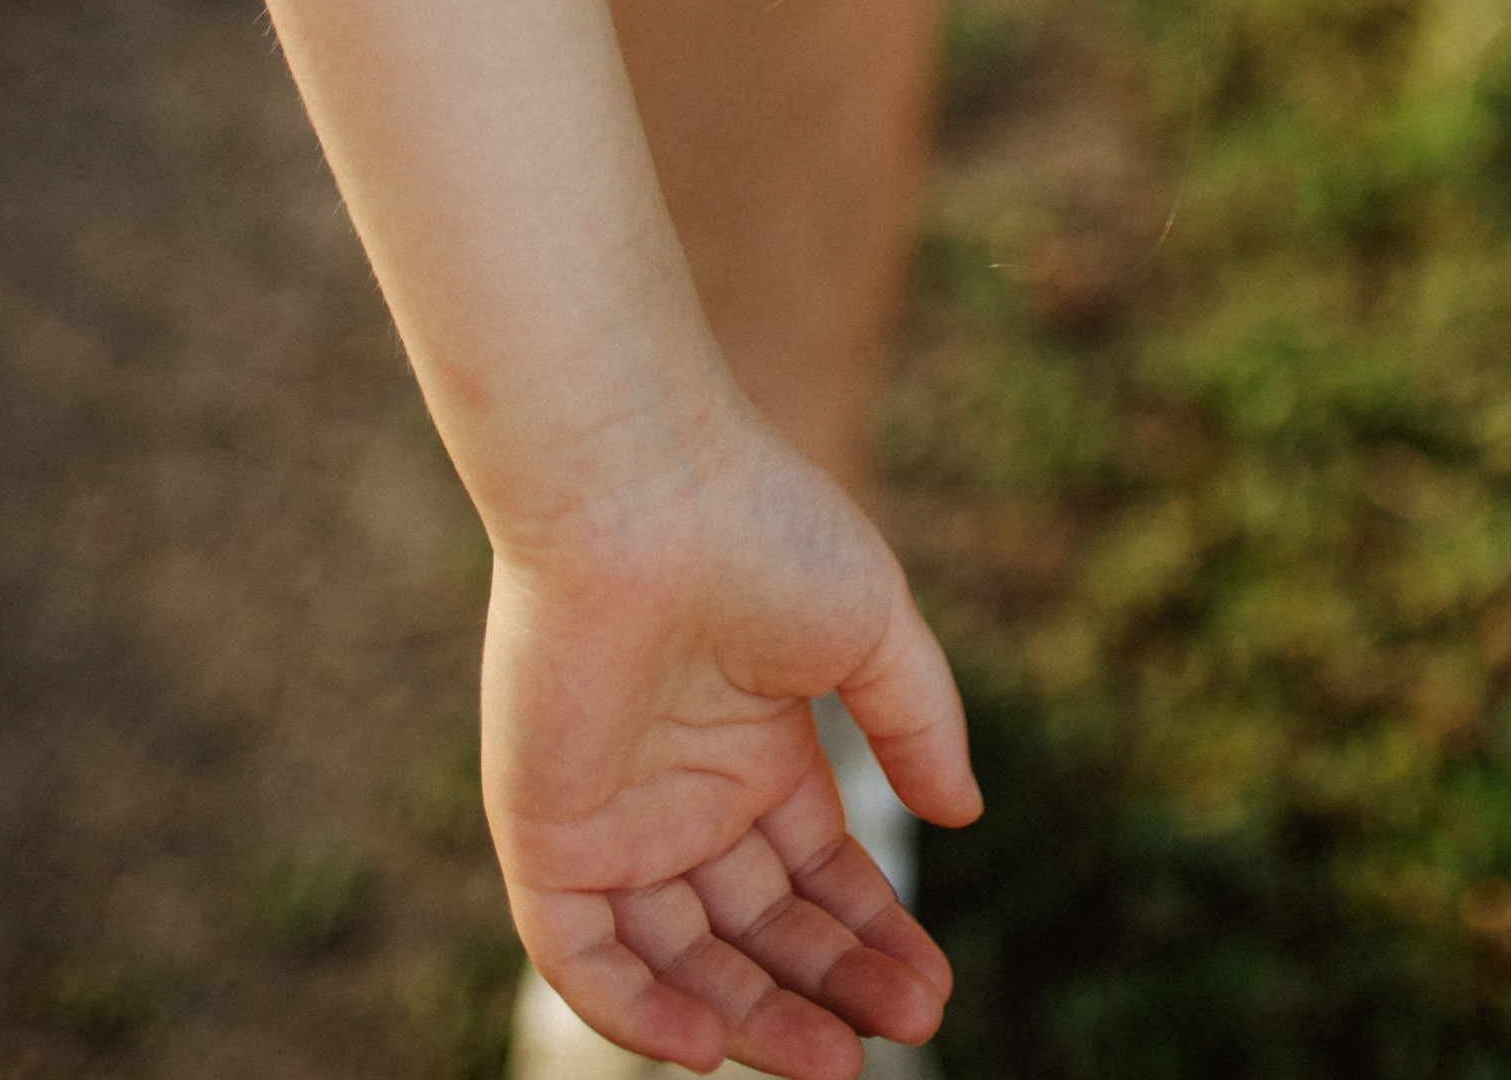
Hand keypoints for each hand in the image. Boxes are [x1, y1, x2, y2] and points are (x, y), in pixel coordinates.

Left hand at [483, 404, 980, 1074]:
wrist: (641, 489)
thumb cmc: (761, 529)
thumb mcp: (872, 627)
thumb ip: (917, 724)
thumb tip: (964, 815)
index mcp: (756, 746)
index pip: (818, 874)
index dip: (874, 936)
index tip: (933, 990)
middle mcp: (684, 792)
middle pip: (760, 928)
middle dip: (831, 987)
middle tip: (900, 1032)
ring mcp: (613, 818)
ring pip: (683, 958)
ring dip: (755, 1017)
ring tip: (835, 1061)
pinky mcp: (545, 833)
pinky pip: (582, 954)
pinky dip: (638, 1010)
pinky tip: (713, 1042)